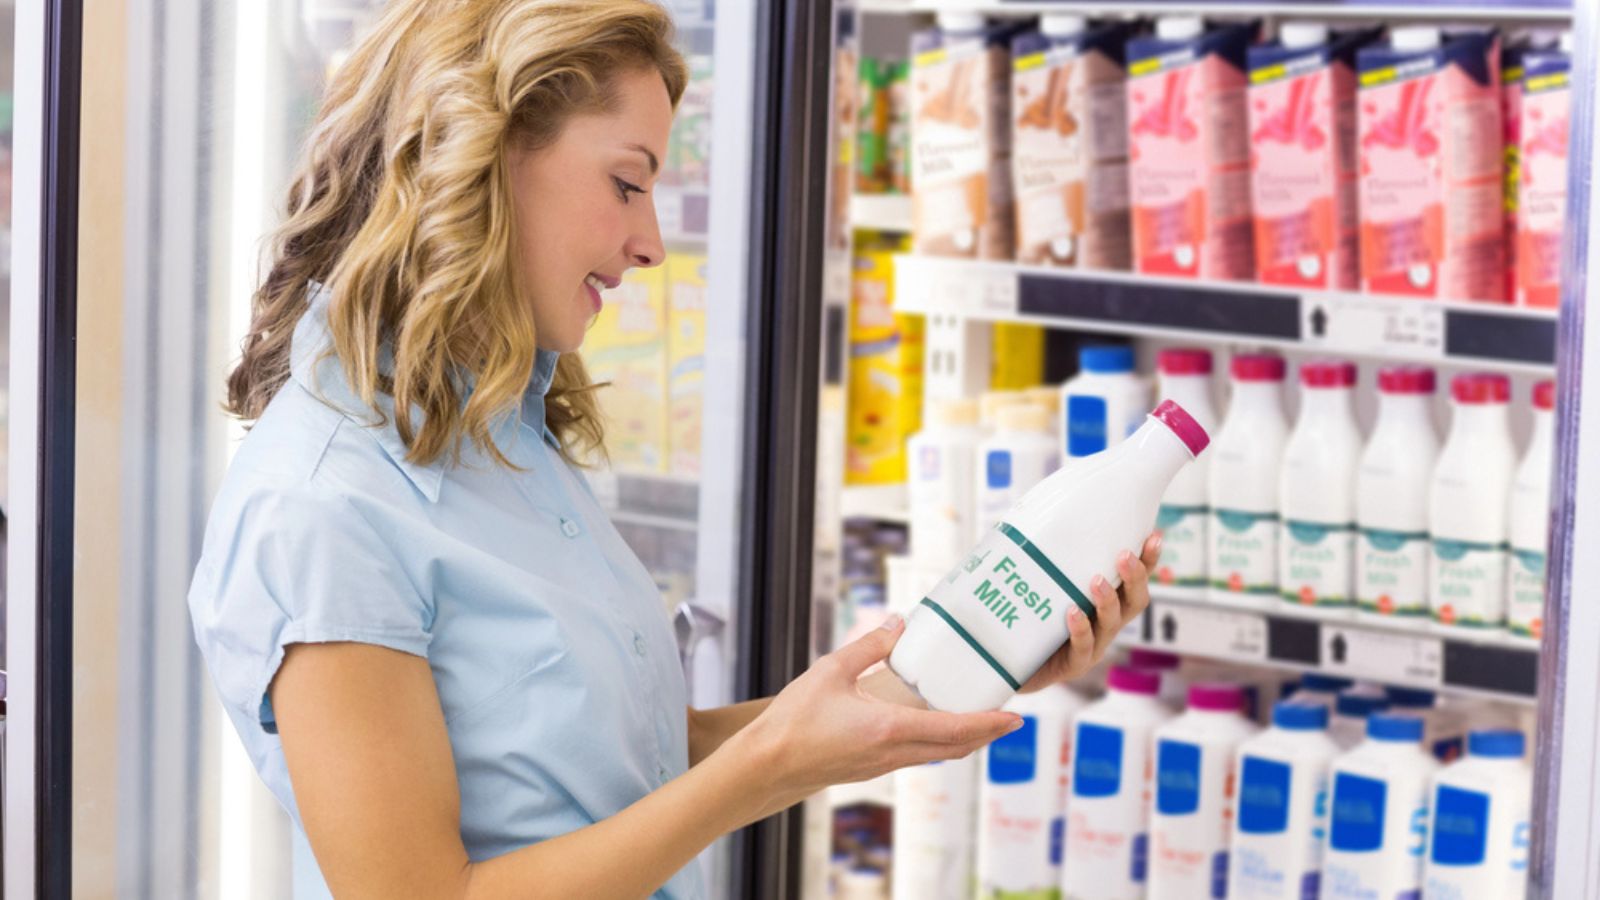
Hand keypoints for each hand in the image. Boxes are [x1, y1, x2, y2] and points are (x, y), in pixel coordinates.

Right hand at [732, 616, 1022, 815]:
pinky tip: (930, 724)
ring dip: (961, 739)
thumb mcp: (831, 670)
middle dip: (985, 734)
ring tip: (976, 717)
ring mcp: (883, 766)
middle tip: (1007, 718)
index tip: (1015, 717)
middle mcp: (893, 753)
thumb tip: (899, 623)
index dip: (989, 724)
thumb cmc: (794, 719)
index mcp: (889, 728)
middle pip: (954, 748)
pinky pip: (915, 756)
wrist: (766, 765)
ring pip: (936, 755)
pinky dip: (935, 742)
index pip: (954, 729)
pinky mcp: (870, 770)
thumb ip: (869, 646)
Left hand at [1018, 532, 1160, 692]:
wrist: (1005, 666)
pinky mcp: (1072, 666)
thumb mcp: (1038, 583)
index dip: (1148, 560)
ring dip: (1107, 601)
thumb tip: (1036, 512)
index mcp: (1103, 603)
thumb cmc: (1025, 617)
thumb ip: (1045, 556)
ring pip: (1112, 625)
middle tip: (1124, 555)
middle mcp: (1104, 625)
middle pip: (1134, 602)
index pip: (1133, 579)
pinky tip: (1072, 613)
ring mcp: (1092, 647)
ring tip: (1096, 580)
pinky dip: (1081, 630)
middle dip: (1135, 577)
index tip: (1153, 536)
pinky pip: (1083, 649)